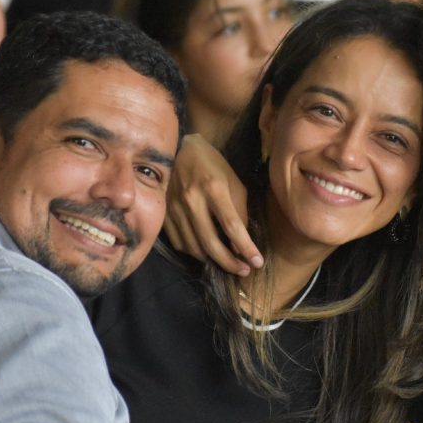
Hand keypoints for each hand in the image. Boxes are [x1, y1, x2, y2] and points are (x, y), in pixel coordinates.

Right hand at [164, 134, 262, 275]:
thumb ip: (238, 211)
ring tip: (228, 262)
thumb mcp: (232, 181)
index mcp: (214, 188)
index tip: (257, 262)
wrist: (176, 151)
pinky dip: (195, 252)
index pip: (232, 225)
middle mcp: (192, 200)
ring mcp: (175, 209)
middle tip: (243, 271)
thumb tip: (239, 242)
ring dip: (213, 261)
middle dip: (230, 263)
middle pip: (211, 243)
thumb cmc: (211, 165)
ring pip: (194, 248)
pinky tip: (206, 251)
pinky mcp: (164, 215)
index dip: (246, 247)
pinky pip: (180, 244)